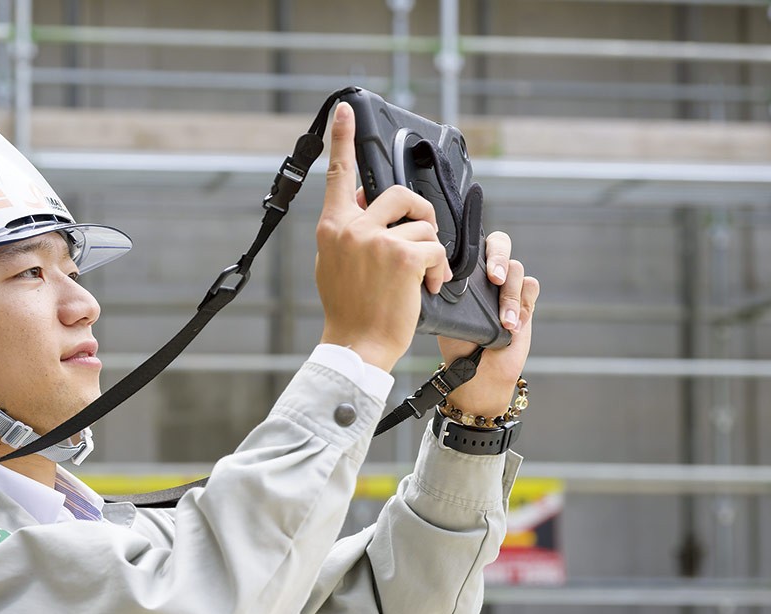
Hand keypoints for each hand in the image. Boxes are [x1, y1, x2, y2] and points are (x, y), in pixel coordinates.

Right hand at [315, 102, 451, 372]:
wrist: (356, 346)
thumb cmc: (349, 310)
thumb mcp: (333, 264)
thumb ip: (347, 231)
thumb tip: (363, 202)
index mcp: (332, 227)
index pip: (338, 175)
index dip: (343, 139)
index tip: (346, 110)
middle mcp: (351, 228)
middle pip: (399, 195)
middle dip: (419, 216)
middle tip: (421, 241)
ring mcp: (377, 241)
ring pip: (422, 225)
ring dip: (429, 252)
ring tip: (419, 279)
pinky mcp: (403, 256)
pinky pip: (435, 248)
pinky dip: (438, 270)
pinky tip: (428, 288)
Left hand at [438, 231, 539, 419]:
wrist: (478, 371)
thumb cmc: (457, 345)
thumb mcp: (447, 317)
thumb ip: (450, 293)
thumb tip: (445, 274)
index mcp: (464, 273)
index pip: (471, 245)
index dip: (476, 246)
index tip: (473, 266)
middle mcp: (487, 274)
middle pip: (499, 244)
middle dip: (499, 257)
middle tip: (495, 279)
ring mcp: (507, 286)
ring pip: (516, 269)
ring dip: (510, 297)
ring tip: (505, 323)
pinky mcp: (525, 301)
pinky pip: (531, 286)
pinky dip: (524, 304)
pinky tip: (514, 325)